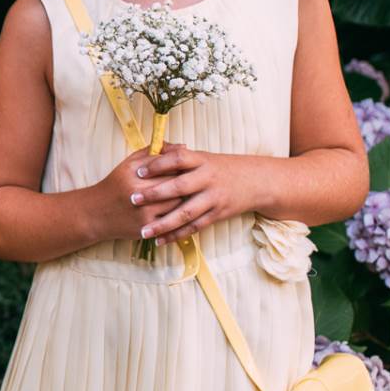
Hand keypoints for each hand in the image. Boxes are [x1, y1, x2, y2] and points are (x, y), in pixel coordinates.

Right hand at [90, 146, 183, 244]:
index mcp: (135, 171)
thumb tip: (183, 147)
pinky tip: (179, 211)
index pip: (169, 164)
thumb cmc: (116, 185)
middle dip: (187, 183)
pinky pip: (171, 220)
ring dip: (185, 200)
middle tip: (194, 182)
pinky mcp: (146, 227)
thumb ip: (155, 152)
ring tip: (188, 196)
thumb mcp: (129, 164)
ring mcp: (143, 210)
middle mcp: (138, 190)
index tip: (188, 168)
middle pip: (176, 183)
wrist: (96, 213)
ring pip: (177, 203)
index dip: (183, 166)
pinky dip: (178, 215)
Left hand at [131, 143, 251, 244]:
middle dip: (155, 194)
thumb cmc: (221, 168)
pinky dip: (177, 235)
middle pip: (180, 187)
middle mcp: (208, 179)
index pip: (178, 159)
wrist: (256, 181)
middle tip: (133, 199)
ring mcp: (214, 198)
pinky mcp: (218, 215)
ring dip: (163, 224)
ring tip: (144, 231)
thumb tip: (151, 149)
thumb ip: (178, 155)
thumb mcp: (203, 156)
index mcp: (202, 160)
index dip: (158, 164)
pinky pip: (195, 227)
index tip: (137, 171)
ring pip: (186, 213)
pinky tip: (160, 240)